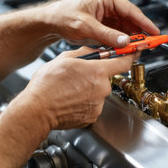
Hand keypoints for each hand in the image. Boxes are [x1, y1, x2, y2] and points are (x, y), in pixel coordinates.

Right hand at [20, 47, 135, 129]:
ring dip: (89, 89)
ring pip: (99, 92)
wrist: (37, 110)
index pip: (124, 62)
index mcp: (97, 71)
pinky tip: (71, 99)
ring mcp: (98, 104)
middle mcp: (101, 89)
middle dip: (96, 75)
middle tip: (79, 75)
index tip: (130, 53)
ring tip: (71, 89)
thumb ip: (84, 53)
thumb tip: (94, 51)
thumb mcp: (64, 59)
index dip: (128, 56)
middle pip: (107, 77)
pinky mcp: (92, 116)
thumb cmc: (46, 86)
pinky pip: (93, 105)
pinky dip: (85, 102)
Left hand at [40, 0, 159, 47]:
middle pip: (131, 21)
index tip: (155, 33)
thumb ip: (107, 35)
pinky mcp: (103, 25)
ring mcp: (107, 16)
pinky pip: (117, 34)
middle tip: (146, 46)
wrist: (50, 22)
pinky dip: (120, 42)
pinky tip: (123, 50)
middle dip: (138, 34)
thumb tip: (125, 42)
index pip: (132, 11)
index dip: (145, 23)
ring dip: (129, 40)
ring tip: (135, 50)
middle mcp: (109, 6)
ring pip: (125, 29)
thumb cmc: (64, 16)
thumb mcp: (86, 27)